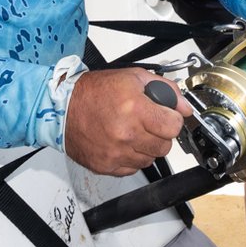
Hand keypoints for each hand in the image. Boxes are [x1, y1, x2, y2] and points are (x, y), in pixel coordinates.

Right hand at [63, 68, 187, 175]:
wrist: (62, 108)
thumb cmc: (94, 92)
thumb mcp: (132, 77)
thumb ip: (164, 89)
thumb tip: (183, 106)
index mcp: (135, 109)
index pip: (173, 126)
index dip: (172, 119)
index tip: (166, 116)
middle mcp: (126, 134)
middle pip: (164, 146)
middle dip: (161, 134)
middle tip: (148, 123)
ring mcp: (116, 153)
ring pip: (150, 159)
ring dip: (147, 147)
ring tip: (133, 132)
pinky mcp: (107, 166)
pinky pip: (133, 168)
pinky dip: (132, 158)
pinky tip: (122, 143)